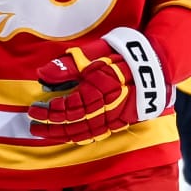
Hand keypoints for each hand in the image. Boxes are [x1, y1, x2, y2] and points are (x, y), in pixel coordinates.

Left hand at [29, 27, 171, 144]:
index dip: (48, 111)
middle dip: (52, 127)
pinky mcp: (123, 120)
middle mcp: (107, 108)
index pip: (67, 107)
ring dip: (64, 135)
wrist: (157, 63)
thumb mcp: (94, 53)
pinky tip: (72, 136)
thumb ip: (68, 65)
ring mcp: (116, 117)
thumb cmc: (123, 54)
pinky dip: (82, 137)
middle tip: (34, 127)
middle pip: (74, 124)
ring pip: (86, 132)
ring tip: (47, 133)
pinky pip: (99, 133)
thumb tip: (42, 74)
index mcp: (98, 90)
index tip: (33, 109)